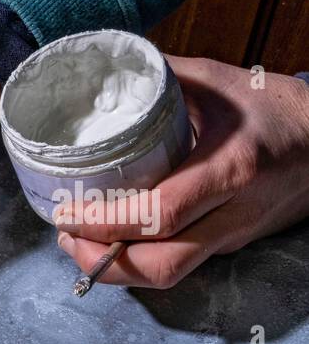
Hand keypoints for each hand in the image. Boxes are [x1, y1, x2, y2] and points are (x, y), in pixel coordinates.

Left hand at [55, 56, 308, 287]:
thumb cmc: (278, 108)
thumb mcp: (222, 81)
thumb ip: (163, 77)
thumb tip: (106, 69)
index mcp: (231, 168)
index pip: (160, 214)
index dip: (105, 224)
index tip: (65, 213)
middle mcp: (234, 212)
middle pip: (162, 265)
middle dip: (102, 262)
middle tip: (65, 238)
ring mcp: (235, 234)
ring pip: (170, 275)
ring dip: (116, 269)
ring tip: (79, 242)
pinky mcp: (232, 244)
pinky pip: (180, 264)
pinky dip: (139, 260)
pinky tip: (112, 242)